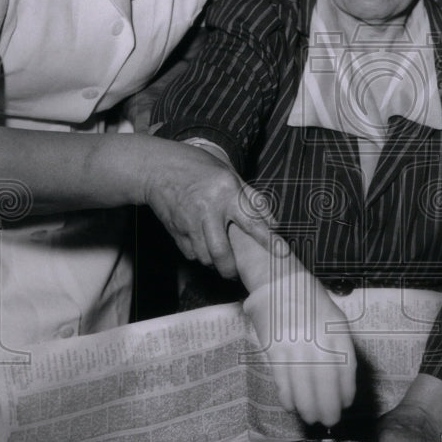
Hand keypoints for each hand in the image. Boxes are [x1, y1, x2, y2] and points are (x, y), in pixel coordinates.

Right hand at [142, 138, 281, 278]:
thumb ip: (252, 199)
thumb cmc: (200, 169)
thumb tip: (273, 223)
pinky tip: (205, 249)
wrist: (159, 168)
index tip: (283, 253)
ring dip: (215, 264)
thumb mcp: (230, 175)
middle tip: (236, 273)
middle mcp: (208, 209)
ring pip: (204, 257)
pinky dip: (201, 257)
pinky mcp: (175, 230)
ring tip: (222, 260)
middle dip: (230, 269)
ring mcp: (189, 221)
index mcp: (226, 192)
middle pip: (220, 252)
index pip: (252, 221)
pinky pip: (191, 254)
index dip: (269, 240)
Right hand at [243, 275, 355, 426]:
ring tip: (310, 417)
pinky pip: (282, 377)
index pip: (346, 368)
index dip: (345, 391)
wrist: (278, 281)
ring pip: (303, 384)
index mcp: (336, 330)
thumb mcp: (333, 316)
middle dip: (328, 406)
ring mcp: (294, 343)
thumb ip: (338, 344)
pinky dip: (287, 395)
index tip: (345, 404)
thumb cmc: (309, 300)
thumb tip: (341, 379)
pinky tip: (291, 405)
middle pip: (326, 381)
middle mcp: (317, 338)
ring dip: (307, 406)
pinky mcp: (274, 347)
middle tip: (328, 421)